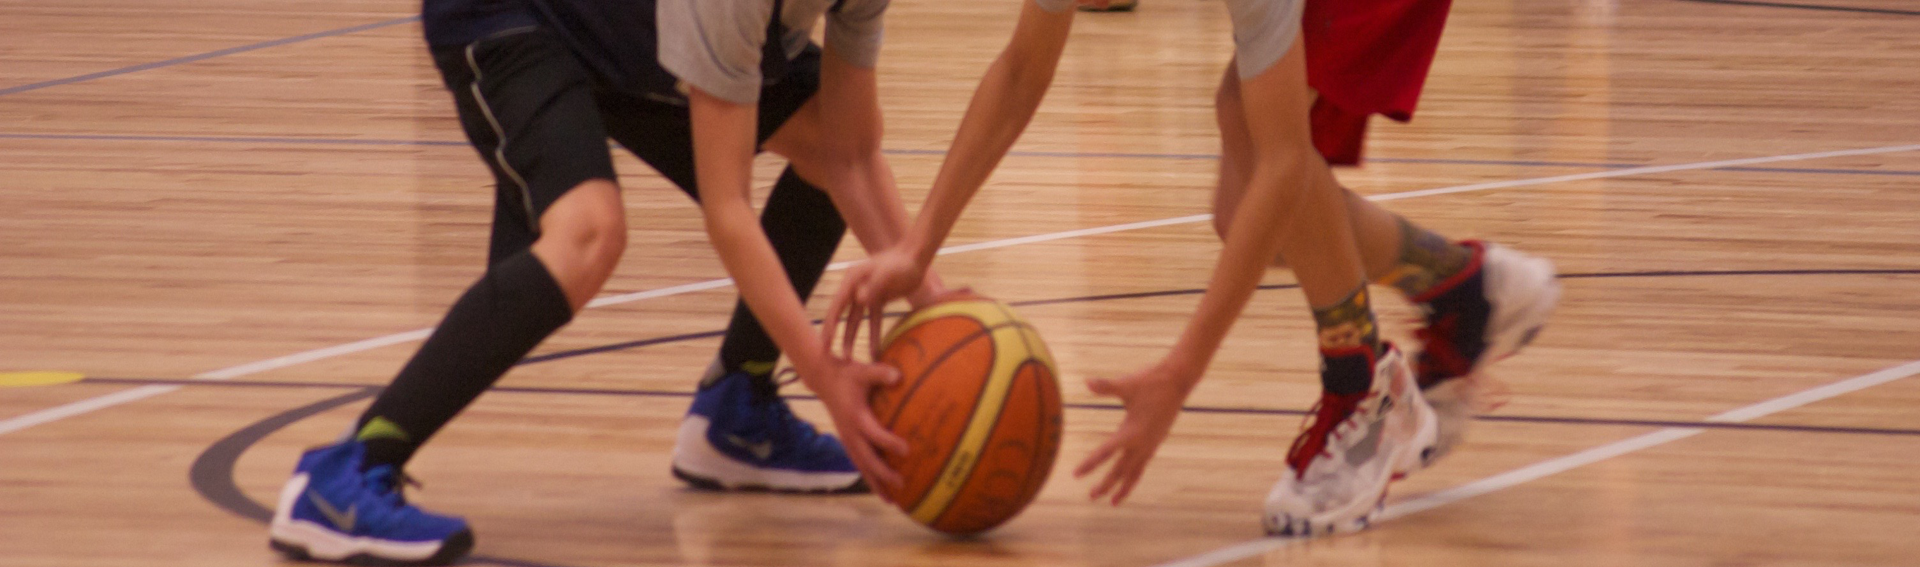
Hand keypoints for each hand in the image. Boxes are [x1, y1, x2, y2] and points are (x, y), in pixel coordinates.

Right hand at [804, 356, 911, 499]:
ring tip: (892, 501)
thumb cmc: (848, 375)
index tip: (907, 450)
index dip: (889, 443)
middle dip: (883, 474)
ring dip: (876, 484)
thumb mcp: (862, 370)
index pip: (873, 434)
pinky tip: (883, 491)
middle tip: (901, 484)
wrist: (824, 381)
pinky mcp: (848, 443)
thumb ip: (880, 372)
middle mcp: (850, 433)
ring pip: (862, 467)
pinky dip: (870, 478)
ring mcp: (848, 440)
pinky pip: (860, 464)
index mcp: (855, 417)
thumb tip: (899, 376)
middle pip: (866, 459)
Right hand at [823, 245, 928, 358]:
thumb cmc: (901, 263)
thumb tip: (859, 300)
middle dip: (836, 336)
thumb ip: (874, 286)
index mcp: (852, 280)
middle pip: (843, 316)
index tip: (825, 343)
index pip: (837, 306)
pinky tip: (875, 352)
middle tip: (829, 356)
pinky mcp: (878, 301)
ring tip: (849, 360)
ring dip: (853, 338)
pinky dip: (874, 336)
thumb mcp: (887, 274)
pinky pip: (874, 322)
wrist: (917, 257)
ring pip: (857, 321)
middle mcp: (855, 288)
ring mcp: (866, 295)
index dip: (830, 325)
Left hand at [1073, 361, 1192, 504]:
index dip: (1090, 464)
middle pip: (1120, 469)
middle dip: (1106, 484)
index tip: (1076, 474)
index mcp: (1131, 431)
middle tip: (1091, 496)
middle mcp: (1142, 443)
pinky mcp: (1156, 441)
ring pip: (1135, 472)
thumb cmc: (1150, 382)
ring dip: (1123, 487)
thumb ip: (1106, 387)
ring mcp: (1150, 444)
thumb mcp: (1126, 385)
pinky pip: (1143, 465)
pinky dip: (1134, 476)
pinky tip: (1128, 480)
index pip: (1105, 452)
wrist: (1178, 381)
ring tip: (1113, 502)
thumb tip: (1087, 382)